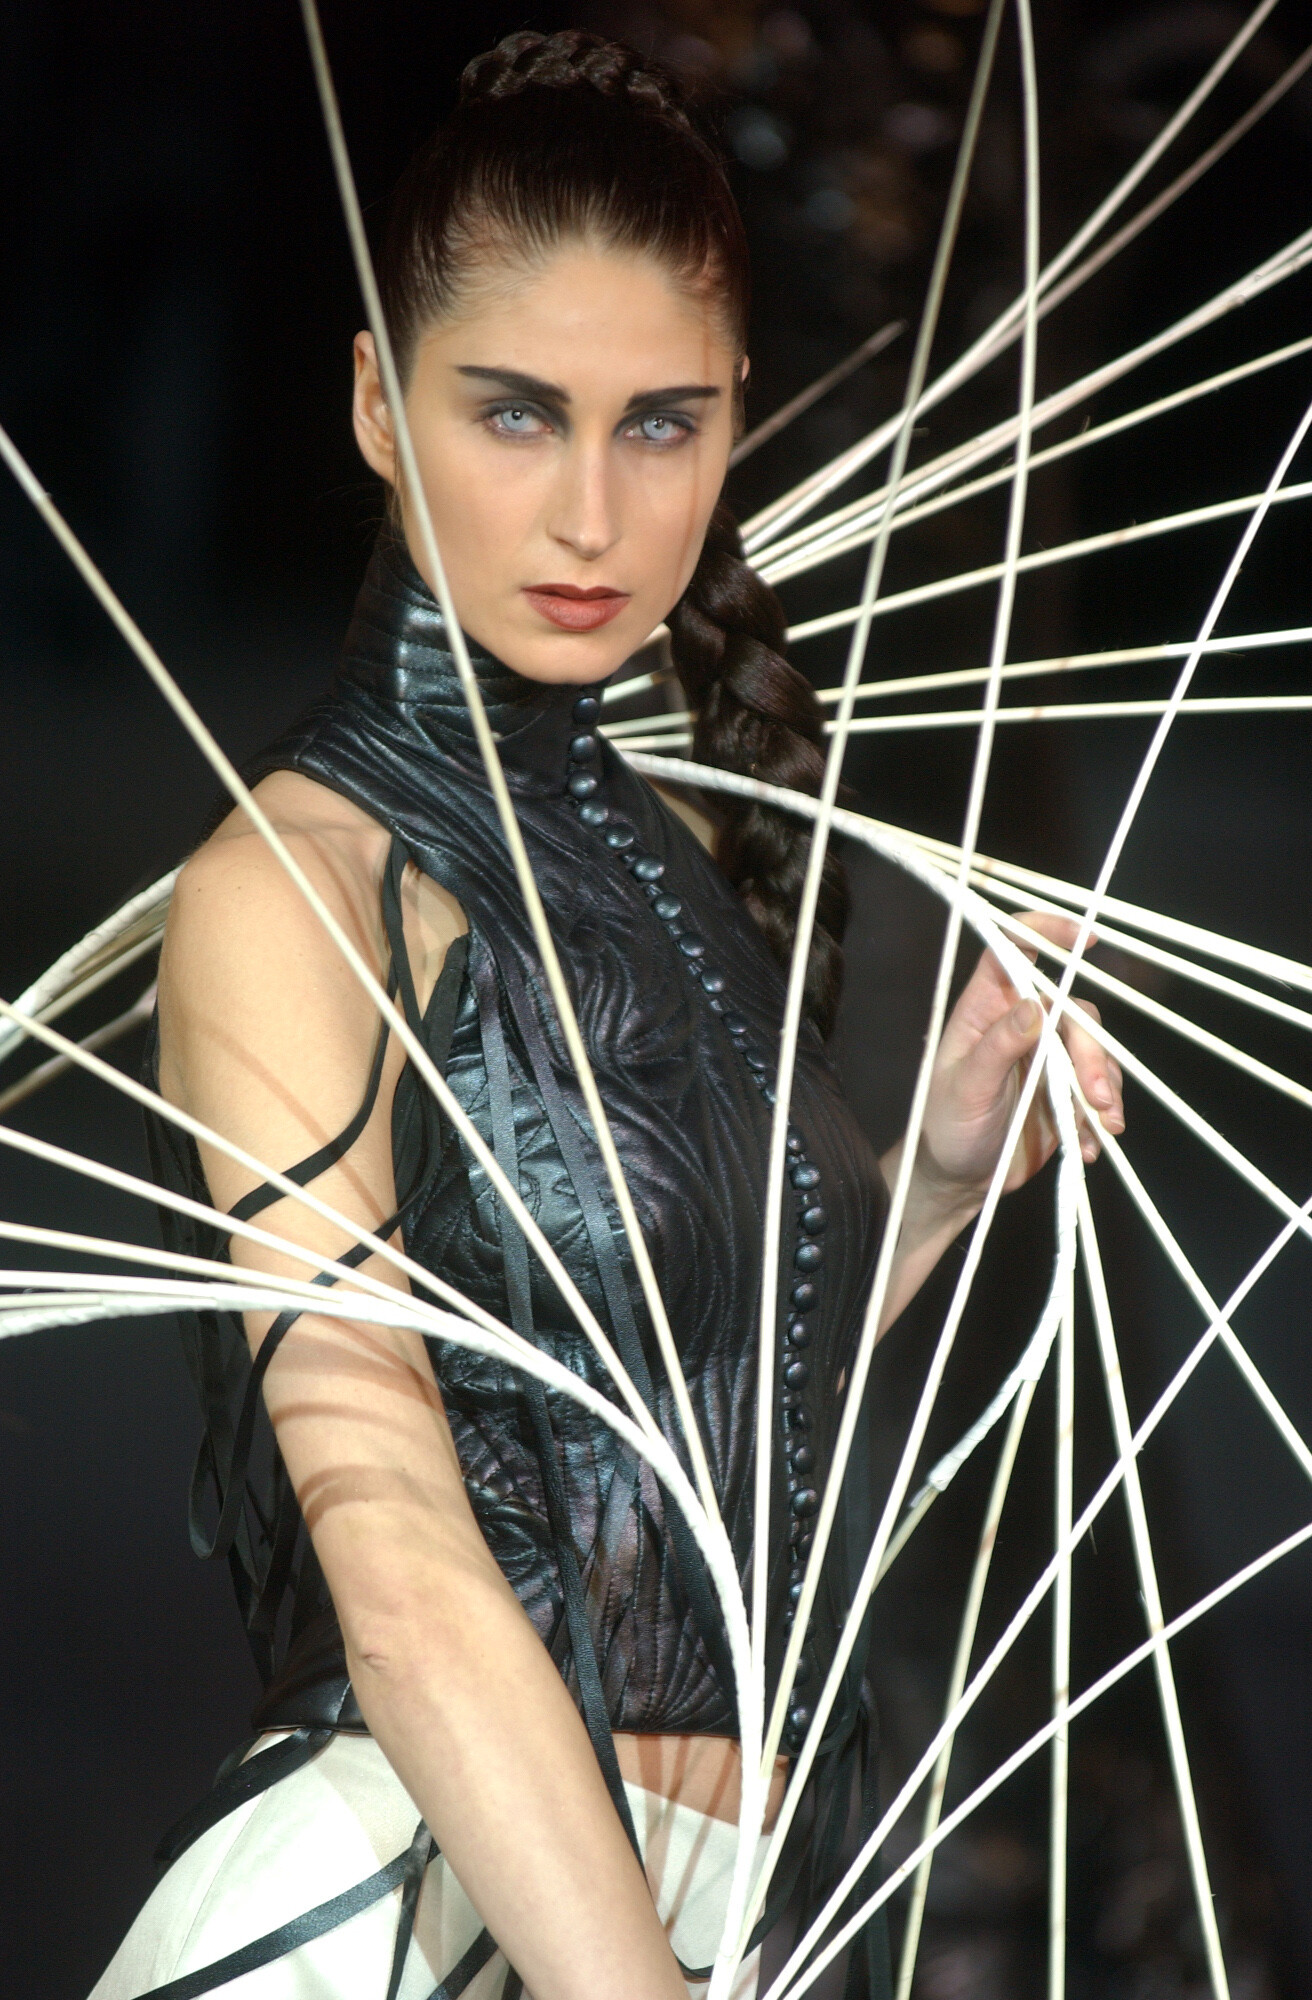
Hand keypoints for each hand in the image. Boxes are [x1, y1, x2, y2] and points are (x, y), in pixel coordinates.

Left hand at [914, 912, 1124, 1212]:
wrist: (958, 1179)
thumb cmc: (946, 1127)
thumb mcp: (966, 1088)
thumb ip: (999, 1046)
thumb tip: (1037, 1005)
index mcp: (986, 1010)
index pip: (1014, 951)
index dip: (1047, 932)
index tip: (1088, 937)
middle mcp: (1020, 1025)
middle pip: (1072, 1011)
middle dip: (1092, 1053)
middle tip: (1095, 1098)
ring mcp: (1046, 1058)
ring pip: (1094, 1050)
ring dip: (1105, 1087)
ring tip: (1102, 1126)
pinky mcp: (1064, 1091)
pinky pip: (1098, 1090)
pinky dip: (1101, 1116)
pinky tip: (1089, 1145)